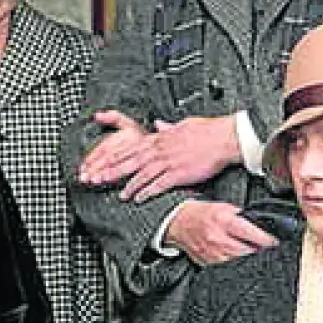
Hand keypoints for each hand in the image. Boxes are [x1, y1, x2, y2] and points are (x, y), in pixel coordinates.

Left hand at [87, 113, 241, 202]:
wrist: (223, 138)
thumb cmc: (207, 131)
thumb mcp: (183, 124)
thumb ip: (168, 127)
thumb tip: (159, 124)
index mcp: (160, 138)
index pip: (132, 147)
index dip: (116, 156)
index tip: (103, 161)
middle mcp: (160, 150)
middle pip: (130, 161)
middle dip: (113, 171)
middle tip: (99, 179)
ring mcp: (168, 162)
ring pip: (142, 175)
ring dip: (129, 186)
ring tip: (121, 195)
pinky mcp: (179, 173)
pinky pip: (158, 185)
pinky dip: (147, 192)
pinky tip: (140, 198)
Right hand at [165, 200, 277, 265]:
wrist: (179, 223)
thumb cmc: (202, 214)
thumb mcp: (224, 207)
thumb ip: (243, 217)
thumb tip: (262, 227)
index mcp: (224, 221)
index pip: (253, 234)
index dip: (268, 240)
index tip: (276, 242)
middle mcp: (219, 239)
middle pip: (249, 252)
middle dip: (259, 251)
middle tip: (264, 248)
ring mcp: (213, 254)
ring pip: (240, 262)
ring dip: (248, 258)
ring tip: (249, 252)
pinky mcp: (208, 263)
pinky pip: (227, 267)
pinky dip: (235, 263)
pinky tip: (235, 257)